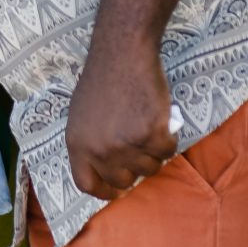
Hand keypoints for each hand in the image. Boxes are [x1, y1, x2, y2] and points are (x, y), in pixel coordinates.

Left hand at [65, 37, 176, 201]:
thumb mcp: (81, 117)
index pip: (87, 184)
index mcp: (77, 145)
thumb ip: (90, 144)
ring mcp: (126, 144)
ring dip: (154, 154)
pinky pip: (167, 151)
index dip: (104, 191)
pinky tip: (163, 122)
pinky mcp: (151, 133)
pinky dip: (170, 139)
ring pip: (149, 167)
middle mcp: (100, 150)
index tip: (116, 190)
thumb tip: (105, 167)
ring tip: (150, 130)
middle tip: (141, 151)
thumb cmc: (102, 80)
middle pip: (123, 180)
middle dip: (134, 170)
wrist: (122, 54)